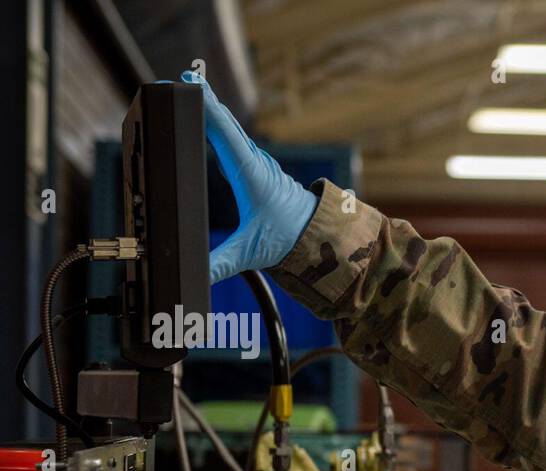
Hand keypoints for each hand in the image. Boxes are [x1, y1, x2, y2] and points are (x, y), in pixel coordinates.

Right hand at [180, 70, 317, 283]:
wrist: (320, 238)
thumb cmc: (289, 240)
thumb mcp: (252, 253)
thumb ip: (221, 263)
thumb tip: (195, 274)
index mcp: (251, 176)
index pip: (225, 135)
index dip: (207, 110)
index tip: (191, 87)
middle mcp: (255, 163)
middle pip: (225, 124)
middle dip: (204, 100)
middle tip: (180, 76)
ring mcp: (256, 162)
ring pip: (231, 128)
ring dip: (211, 107)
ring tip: (189, 83)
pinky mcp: (256, 167)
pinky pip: (234, 138)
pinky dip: (219, 122)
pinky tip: (207, 112)